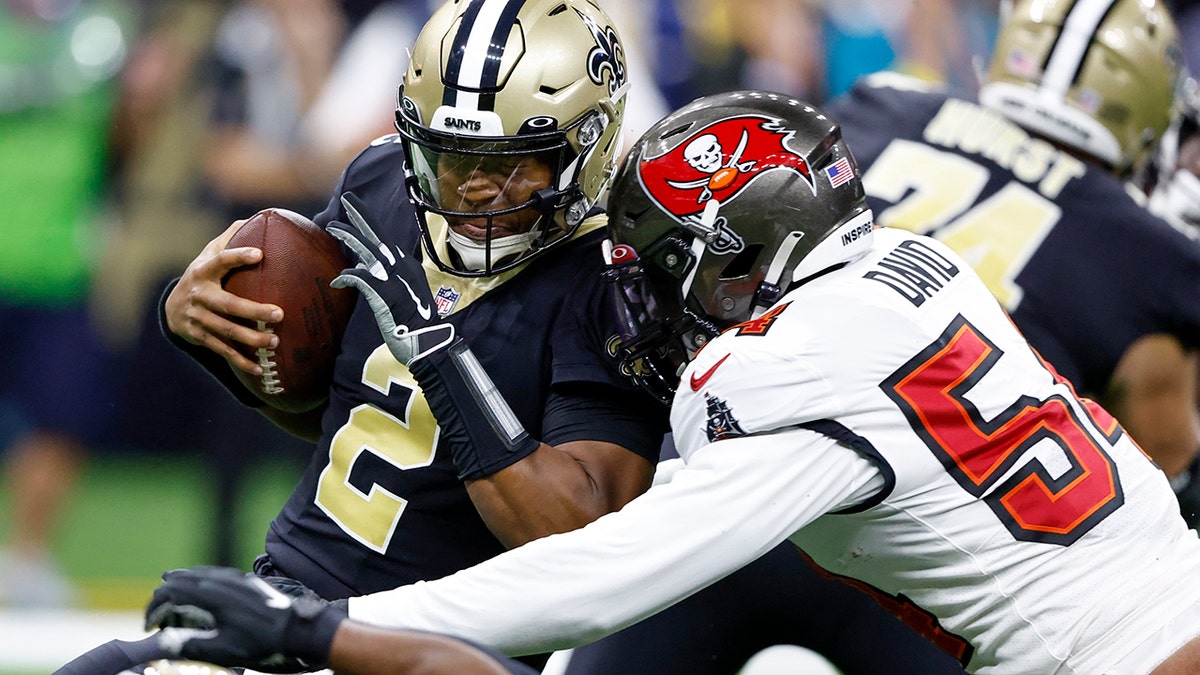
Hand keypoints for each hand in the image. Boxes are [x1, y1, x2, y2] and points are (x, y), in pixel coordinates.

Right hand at [144, 566, 345, 672]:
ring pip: (201, 572)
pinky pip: (217, 572)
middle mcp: (222, 581)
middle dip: (165, 591)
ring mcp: (236, 579)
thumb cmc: (259, 642)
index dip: (155, 608)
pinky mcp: (248, 581)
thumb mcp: (222, 650)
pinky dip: (202, 575)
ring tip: (169, 579)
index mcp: (211, 596)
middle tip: (154, 603)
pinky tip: (203, 580)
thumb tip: (165, 642)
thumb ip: (191, 645)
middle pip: (184, 579)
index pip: (172, 594)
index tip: (147, 625)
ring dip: (182, 578)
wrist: (295, 628)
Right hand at [164, 220, 282, 374]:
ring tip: (274, 340)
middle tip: (280, 314)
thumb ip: (230, 238)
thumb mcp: (209, 254)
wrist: (172, 306)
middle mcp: (199, 294)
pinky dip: (240, 360)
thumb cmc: (203, 275)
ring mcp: (197, 318)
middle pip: (228, 304)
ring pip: (225, 330)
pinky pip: (221, 350)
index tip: (260, 254)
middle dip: (253, 311)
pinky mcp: (199, 337)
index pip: (221, 259)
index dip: (238, 256)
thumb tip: (254, 217)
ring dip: (250, 338)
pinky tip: (259, 368)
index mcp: (204, 270)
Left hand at [327, 191, 454, 364]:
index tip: (354, 208)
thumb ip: (378, 277)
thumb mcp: (397, 294)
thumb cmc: (411, 324)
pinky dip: (350, 276)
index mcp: (406, 266)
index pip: (384, 238)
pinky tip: (339, 280)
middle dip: (361, 216)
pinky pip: (364, 279)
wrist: (427, 344)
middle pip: (379, 236)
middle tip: (347, 199)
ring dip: (351, 237)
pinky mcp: (388, 295)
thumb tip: (360, 266)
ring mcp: (397, 280)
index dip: (368, 221)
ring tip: (333, 228)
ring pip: (370, 251)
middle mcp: (403, 268)